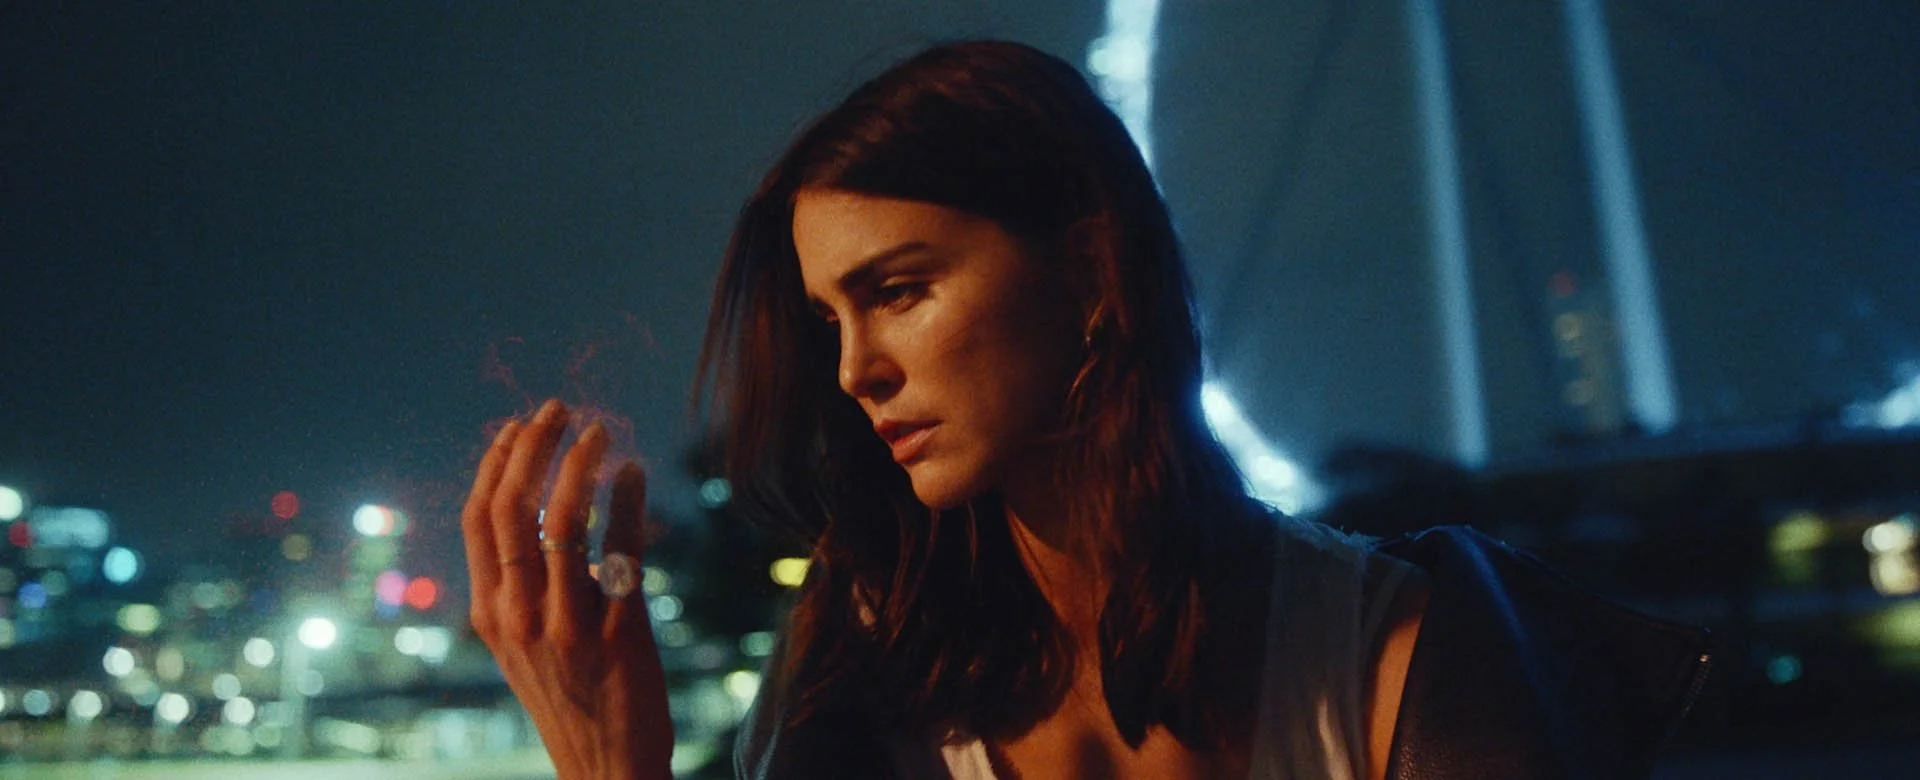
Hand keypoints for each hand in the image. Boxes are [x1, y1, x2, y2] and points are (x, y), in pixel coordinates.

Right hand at [462, 399, 672, 779]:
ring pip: (563, 522)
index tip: (522, 424)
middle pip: (512, 508)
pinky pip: (620, 554)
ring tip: (601, 430)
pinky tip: (636, 475)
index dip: (498, 462)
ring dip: (581, 465)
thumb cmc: (569, 696)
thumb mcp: (523, 642)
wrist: (606, 768)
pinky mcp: (617, 635)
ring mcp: (565, 626)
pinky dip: (628, 504)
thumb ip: (519, 585)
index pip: (479, 518)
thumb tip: (533, 508)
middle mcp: (518, 615)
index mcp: (489, 612)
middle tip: (562, 408)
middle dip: (535, 447)